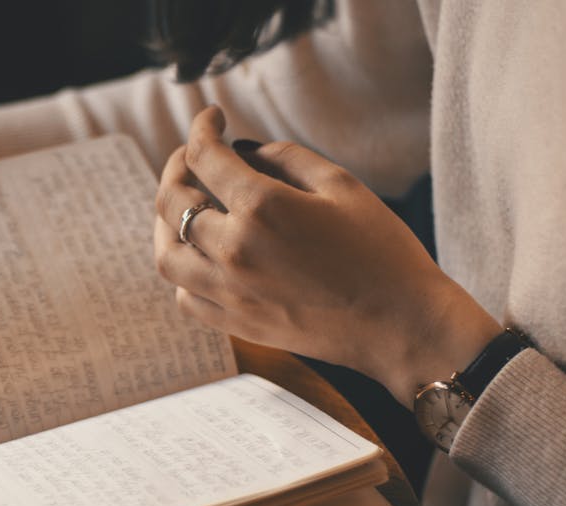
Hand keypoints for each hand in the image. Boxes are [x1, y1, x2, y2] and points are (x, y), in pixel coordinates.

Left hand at [154, 106, 500, 405]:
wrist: (400, 325)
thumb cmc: (381, 250)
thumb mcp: (340, 185)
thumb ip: (284, 158)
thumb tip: (243, 152)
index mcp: (261, 208)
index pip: (206, 156)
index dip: (203, 127)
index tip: (212, 118)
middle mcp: (233, 251)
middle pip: (172, 200)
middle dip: (177, 168)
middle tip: (192, 157)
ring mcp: (229, 292)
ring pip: (166, 254)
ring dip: (165, 223)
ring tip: (184, 208)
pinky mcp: (236, 324)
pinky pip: (184, 297)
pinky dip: (182, 272)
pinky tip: (200, 258)